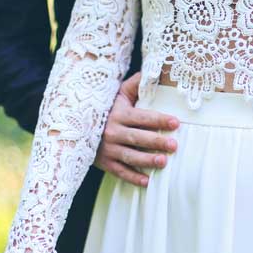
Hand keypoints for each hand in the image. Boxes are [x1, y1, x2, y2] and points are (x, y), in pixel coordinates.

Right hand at [95, 72, 179, 186]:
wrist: (76, 126)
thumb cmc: (106, 109)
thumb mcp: (117, 95)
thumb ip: (134, 84)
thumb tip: (151, 71)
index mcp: (119, 114)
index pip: (142, 117)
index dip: (159, 119)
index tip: (175, 122)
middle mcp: (112, 132)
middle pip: (138, 138)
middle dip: (156, 141)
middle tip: (174, 145)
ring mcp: (108, 149)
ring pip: (130, 156)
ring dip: (147, 160)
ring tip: (163, 162)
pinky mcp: (105, 163)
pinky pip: (120, 171)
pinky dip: (133, 178)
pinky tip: (147, 181)